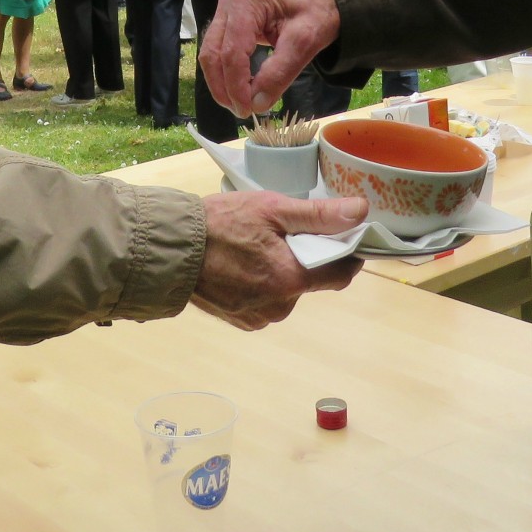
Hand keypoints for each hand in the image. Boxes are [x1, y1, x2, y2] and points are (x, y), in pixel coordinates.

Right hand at [193, 190, 368, 328]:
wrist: (170, 250)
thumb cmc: (220, 224)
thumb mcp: (271, 209)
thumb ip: (319, 215)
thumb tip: (361, 211)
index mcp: (291, 279)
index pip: (341, 274)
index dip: (348, 254)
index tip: (345, 237)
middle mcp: (280, 306)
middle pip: (310, 280)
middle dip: (304, 258)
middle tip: (281, 233)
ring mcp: (259, 317)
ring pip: (287, 292)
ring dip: (281, 272)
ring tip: (255, 248)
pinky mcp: (242, 321)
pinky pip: (266, 303)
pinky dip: (261, 286)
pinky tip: (241, 267)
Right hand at [200, 0, 340, 119]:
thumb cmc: (316, 12)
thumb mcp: (305, 42)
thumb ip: (280, 73)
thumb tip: (256, 104)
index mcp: (246, 2)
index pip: (231, 52)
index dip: (235, 86)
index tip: (247, 111)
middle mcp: (228, 2)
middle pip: (213, 54)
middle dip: (223, 88)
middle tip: (242, 112)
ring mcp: (224, 10)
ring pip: (210, 55)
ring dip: (221, 83)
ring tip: (240, 104)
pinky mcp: (227, 20)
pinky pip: (217, 51)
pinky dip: (225, 73)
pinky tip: (239, 88)